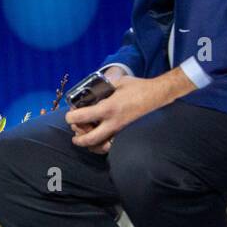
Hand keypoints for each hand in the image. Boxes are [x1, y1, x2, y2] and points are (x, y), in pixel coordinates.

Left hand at [65, 69, 196, 152]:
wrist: (157, 95)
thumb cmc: (138, 87)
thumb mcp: (117, 81)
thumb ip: (103, 85)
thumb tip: (91, 87)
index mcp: (108, 108)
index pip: (82, 117)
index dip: (71, 117)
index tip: (69, 115)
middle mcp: (113, 122)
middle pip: (90, 139)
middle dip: (78, 139)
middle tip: (74, 133)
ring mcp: (120, 130)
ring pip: (100, 146)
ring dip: (89, 144)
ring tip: (83, 137)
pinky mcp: (125, 133)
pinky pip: (110, 144)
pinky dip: (101, 145)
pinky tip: (97, 140)